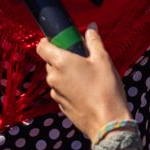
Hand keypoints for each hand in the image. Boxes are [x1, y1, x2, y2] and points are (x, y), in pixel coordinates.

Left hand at [35, 24, 130, 145]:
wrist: (107, 123)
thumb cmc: (105, 88)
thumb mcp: (103, 59)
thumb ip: (94, 41)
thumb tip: (91, 27)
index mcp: (60, 62)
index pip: (41, 46)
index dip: (49, 41)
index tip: (63, 41)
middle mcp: (53, 77)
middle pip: (50, 61)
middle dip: (63, 57)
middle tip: (82, 58)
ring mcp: (56, 93)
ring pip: (57, 77)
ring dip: (67, 74)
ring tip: (87, 76)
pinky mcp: (61, 106)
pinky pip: (62, 91)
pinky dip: (70, 88)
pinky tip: (87, 91)